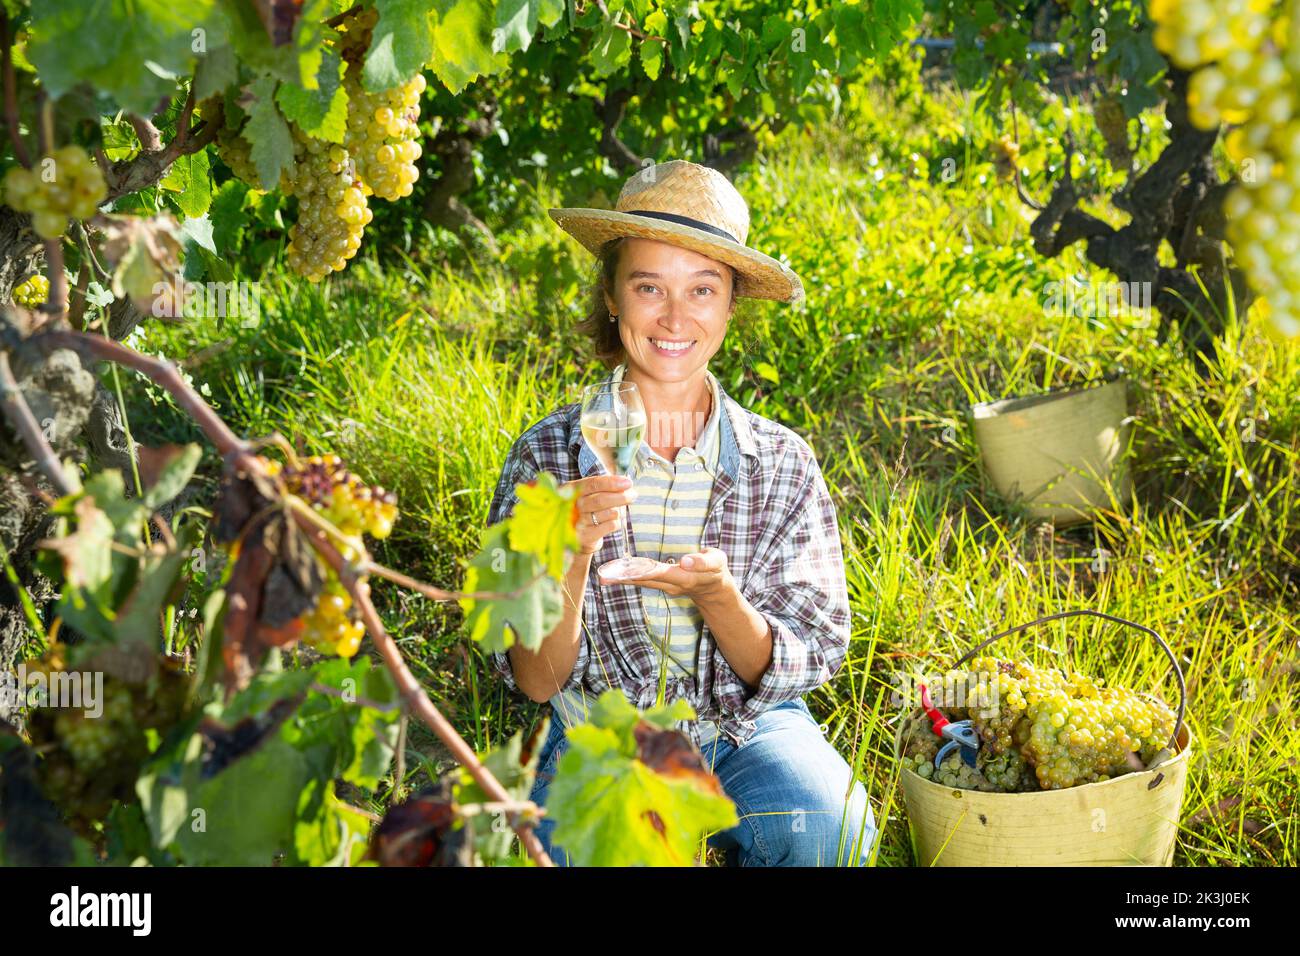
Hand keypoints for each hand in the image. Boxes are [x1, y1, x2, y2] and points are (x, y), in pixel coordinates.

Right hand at [565, 474, 637, 554]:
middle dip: (620, 497)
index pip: (593, 484)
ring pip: (607, 514)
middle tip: (633, 495)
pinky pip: (610, 526)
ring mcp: (579, 521)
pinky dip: (617, 522)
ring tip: (621, 510)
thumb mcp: (595, 493)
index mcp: (572, 489)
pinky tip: (614, 521)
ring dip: (620, 510)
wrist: (582, 534)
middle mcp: (573, 505)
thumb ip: (608, 486)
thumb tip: (627, 484)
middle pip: (600, 500)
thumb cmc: (591, 508)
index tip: (628, 483)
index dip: (611, 483)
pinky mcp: (587, 535)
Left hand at [607, 546, 734, 604]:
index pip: (658, 573)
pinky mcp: (662, 584)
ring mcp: (665, 586)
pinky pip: (643, 580)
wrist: (715, 589)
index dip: (641, 571)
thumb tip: (684, 561)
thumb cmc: (716, 571)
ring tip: (603, 576)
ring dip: (622, 579)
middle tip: (603, 577)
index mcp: (683, 577)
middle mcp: (671, 584)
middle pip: (643, 580)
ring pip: (641, 582)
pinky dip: (629, 577)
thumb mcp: (717, 562)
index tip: (623, 570)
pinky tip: (616, 574)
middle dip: (623, 578)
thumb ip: (702, 562)